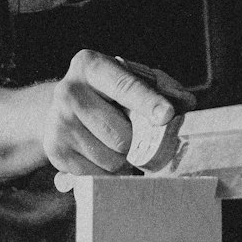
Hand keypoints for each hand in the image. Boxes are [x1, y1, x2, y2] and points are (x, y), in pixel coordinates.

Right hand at [45, 50, 183, 183]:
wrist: (57, 108)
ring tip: (112, 142)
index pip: (125, 86)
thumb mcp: (131, 79)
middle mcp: (68, 91)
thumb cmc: (106, 93)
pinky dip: (106, 171)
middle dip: (135, 141)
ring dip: (122, 158)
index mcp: (90, 65)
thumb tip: (187, 102)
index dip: (148, 102)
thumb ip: (162, 88)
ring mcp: (58, 122)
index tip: (166, 114)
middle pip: (121, 134)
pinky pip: (96, 175)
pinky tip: (99, 153)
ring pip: (112, 159)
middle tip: (130, 132)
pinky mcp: (54, 150)